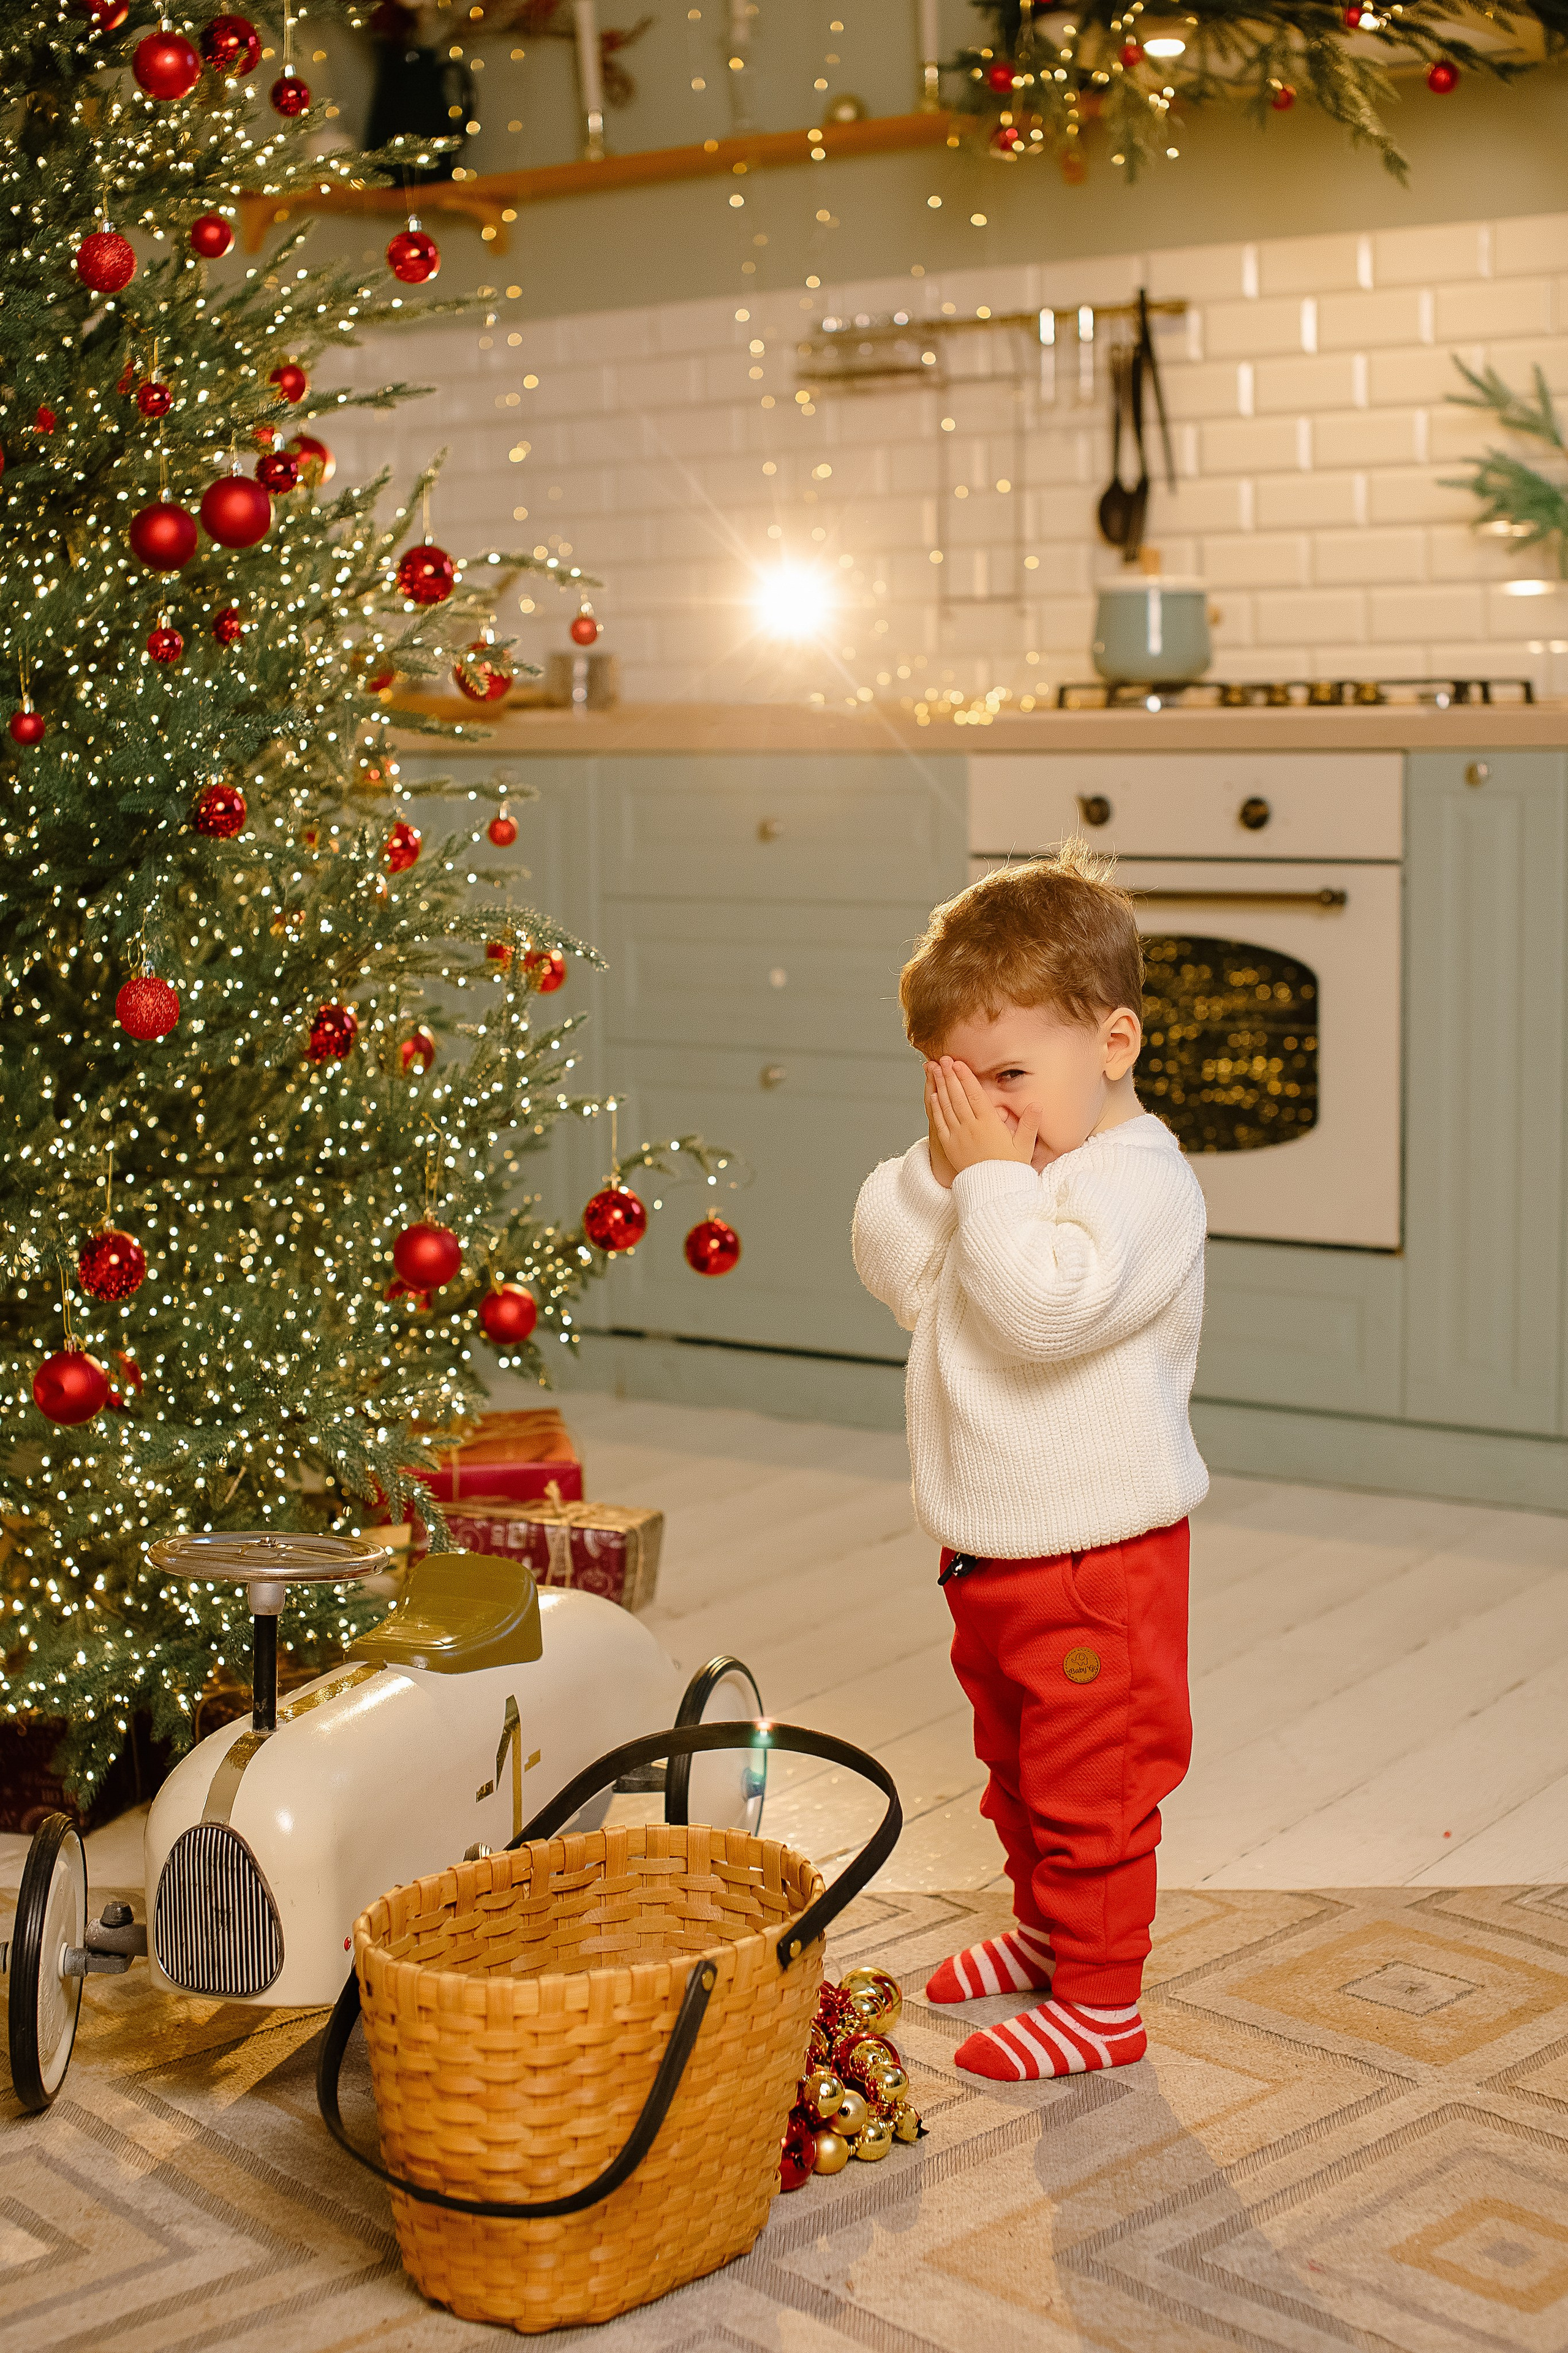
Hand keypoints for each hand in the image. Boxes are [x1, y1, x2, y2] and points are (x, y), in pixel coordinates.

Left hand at [925, 1058, 1038, 1176]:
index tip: (958, 1063)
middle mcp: (971, 1127)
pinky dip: (935, 1108)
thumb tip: (1037, 1104)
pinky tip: (933, 1095)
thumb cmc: (1010, 1168)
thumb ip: (1030, 1124)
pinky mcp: (949, 1146)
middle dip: (949, 1076)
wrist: (992, 1190)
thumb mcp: (1025, 1146)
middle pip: (957, 1096)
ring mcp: (957, 1136)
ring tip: (935, 1070)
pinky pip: (940, 1123)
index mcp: (989, 1124)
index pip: (975, 1095)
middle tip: (942, 1059)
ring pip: (946, 1106)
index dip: (966, 1077)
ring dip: (940, 1086)